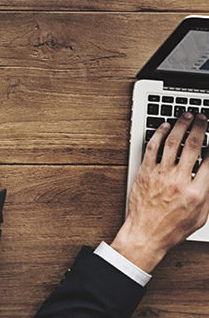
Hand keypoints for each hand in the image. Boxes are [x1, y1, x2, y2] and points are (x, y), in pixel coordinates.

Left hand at [111, 113, 208, 272]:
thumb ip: (208, 194)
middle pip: (193, 147)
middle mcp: (179, 181)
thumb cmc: (173, 227)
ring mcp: (161, 174)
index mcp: (197, 193)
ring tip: (185, 116)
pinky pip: (152, 148)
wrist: (147, 233)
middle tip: (202, 118)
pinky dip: (159, 134)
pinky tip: (164, 126)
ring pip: (172, 143)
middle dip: (199, 128)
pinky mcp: (145, 171)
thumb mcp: (201, 216)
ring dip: (180, 126)